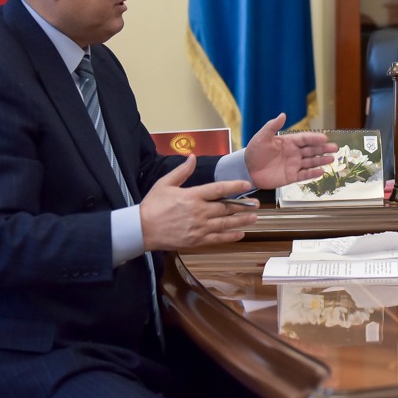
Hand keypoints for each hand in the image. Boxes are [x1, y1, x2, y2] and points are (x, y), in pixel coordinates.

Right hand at [138, 155, 259, 249]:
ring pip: (225, 224)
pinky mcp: (196, 240)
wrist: (140, 230)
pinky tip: (240, 234)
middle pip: (226, 208)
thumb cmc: (152, 206)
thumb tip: (192, 157)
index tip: (247, 184)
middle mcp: (198, 212)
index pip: (218, 189)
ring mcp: (198, 227)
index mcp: (192, 196)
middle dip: (243, 206)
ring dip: (241, 221)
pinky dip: (230, 237)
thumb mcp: (165, 184)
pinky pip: (217, 239)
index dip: (234, 186)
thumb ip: (182, 171)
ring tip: (254, 218)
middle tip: (256, 204)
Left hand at [242, 113, 337, 188]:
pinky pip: (304, 175)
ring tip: (331, 159)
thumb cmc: (254, 152)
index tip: (325, 138)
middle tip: (334, 148)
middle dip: (323, 149)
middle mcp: (294, 153)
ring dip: (321, 160)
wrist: (247, 169)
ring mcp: (293, 165)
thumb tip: (283, 114)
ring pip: (311, 162)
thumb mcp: (262, 137)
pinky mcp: (291, 177)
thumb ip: (272, 126)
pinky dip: (313, 174)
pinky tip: (321, 171)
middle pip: (312, 150)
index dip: (315, 138)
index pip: (305, 139)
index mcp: (289, 142)